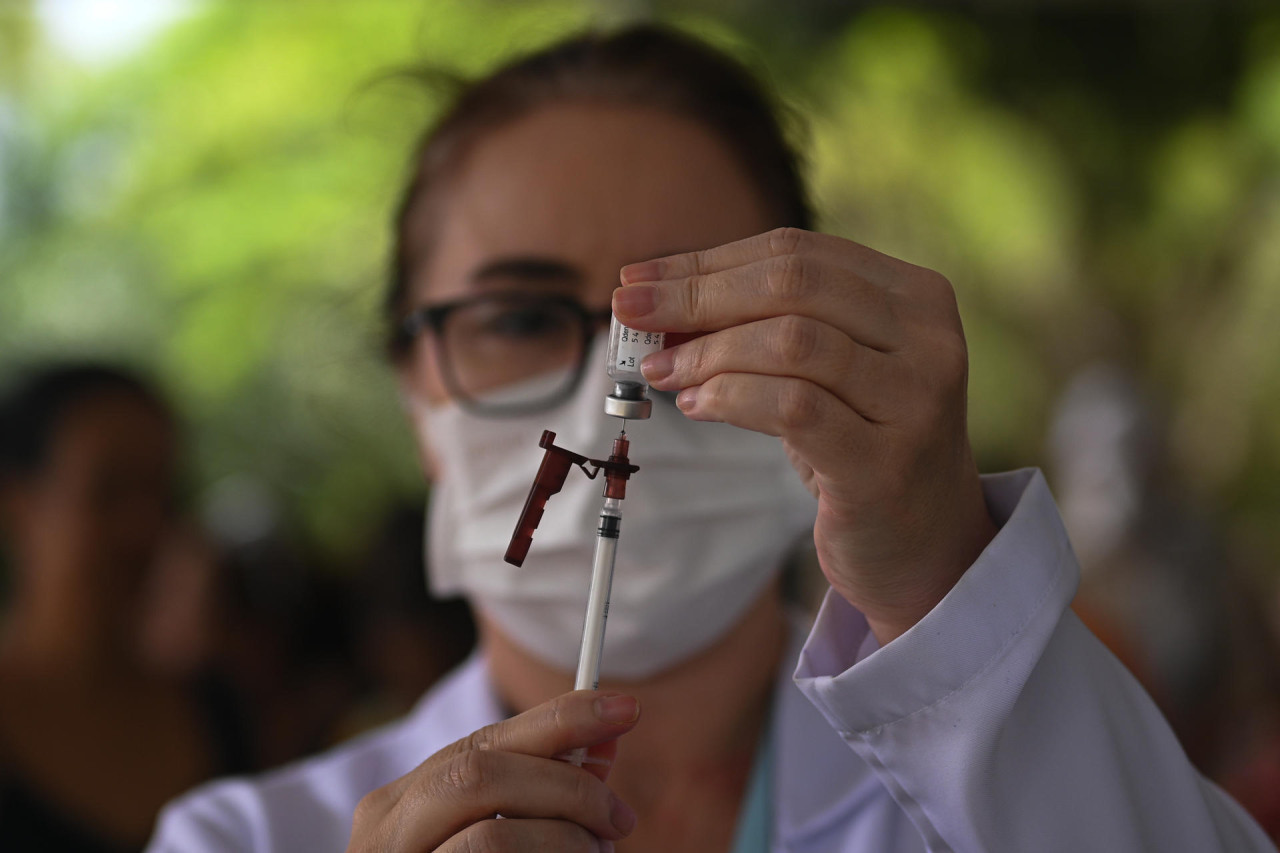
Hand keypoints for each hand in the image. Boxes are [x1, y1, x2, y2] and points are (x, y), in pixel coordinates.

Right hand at [347, 691, 639, 851]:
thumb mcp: (495, 836)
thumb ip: (541, 795)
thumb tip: (604, 744)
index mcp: (401, 804)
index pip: (484, 740)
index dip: (559, 718)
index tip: (626, 709)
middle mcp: (384, 834)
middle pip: (480, 773)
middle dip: (566, 786)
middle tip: (620, 817)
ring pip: (490, 839)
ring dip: (562, 842)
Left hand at [614, 227, 997, 643]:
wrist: (924, 548)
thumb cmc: (861, 447)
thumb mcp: (824, 372)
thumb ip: (763, 328)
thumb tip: (659, 301)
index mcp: (915, 296)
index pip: (797, 251)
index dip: (708, 260)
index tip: (639, 279)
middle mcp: (928, 339)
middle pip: (792, 283)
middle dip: (696, 293)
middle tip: (629, 312)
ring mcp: (915, 401)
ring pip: (792, 341)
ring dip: (707, 352)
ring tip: (660, 370)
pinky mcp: (885, 463)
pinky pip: (793, 407)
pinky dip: (731, 396)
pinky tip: (696, 404)